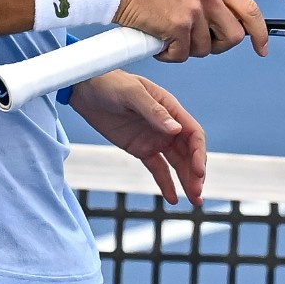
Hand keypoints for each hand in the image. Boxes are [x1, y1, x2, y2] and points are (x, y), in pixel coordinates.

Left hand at [69, 71, 205, 204]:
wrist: (85, 89)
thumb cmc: (109, 83)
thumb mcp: (131, 93)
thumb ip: (153, 111)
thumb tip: (176, 129)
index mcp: (170, 108)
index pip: (193, 134)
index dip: (199, 153)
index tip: (198, 171)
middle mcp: (167, 125)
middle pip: (189, 152)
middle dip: (196, 173)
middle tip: (197, 193)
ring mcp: (155, 138)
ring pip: (177, 163)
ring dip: (187, 181)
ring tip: (195, 200)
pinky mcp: (141, 148)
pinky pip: (158, 169)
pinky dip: (166, 183)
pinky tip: (173, 198)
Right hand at [114, 0, 268, 62]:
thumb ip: (209, 1)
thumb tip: (225, 24)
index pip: (250, 10)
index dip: (260, 33)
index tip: (261, 48)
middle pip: (233, 37)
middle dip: (217, 47)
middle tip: (196, 44)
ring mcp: (193, 10)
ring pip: (205, 49)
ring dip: (186, 50)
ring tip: (169, 37)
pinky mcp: (177, 26)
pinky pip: (182, 55)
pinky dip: (169, 54)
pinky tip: (158, 42)